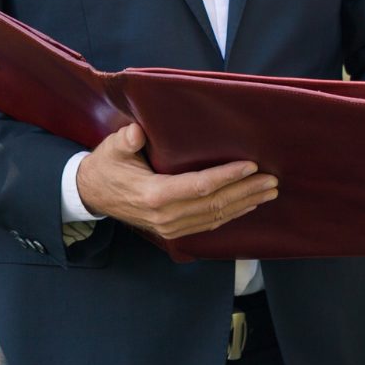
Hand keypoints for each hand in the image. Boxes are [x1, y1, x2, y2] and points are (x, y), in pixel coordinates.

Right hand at [73, 123, 277, 239]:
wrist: (92, 194)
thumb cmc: (107, 166)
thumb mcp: (112, 148)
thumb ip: (126, 140)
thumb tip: (137, 132)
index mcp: (154, 195)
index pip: (200, 186)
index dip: (228, 176)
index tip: (251, 166)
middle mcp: (166, 216)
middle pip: (214, 204)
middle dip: (247, 192)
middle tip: (272, 180)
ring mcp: (171, 227)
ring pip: (215, 217)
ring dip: (245, 204)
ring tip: (269, 192)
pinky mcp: (174, 231)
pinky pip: (208, 224)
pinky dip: (231, 215)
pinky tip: (248, 205)